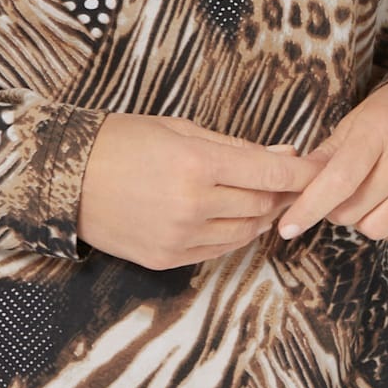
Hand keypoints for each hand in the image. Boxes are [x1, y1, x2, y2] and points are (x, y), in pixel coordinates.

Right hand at [77, 112, 307, 268]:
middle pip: (262, 204)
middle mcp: (193, 205)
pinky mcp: (168, 260)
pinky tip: (232, 217)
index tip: (321, 168)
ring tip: (264, 199)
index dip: (302, 172)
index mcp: (197, 164)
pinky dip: (233, 234)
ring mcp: (180, 237)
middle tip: (292, 181)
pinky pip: (218, 250)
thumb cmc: (121, 141)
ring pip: (246, 233)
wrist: (65, 178)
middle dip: (284, 193)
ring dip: (261, 216)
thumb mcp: (178, 128)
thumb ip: (233, 146)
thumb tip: (283, 153)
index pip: (270, 172)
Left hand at [274, 77, 387, 247]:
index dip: (310, 207)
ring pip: (379, 228)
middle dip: (336, 210)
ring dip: (364, 221)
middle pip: (355, 210)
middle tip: (342, 193)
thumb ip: (326, 155)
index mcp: (379, 129)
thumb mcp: (357, 120)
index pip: (339, 179)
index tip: (287, 227)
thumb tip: (293, 186)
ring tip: (370, 198)